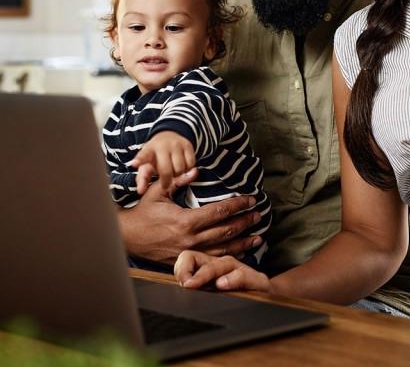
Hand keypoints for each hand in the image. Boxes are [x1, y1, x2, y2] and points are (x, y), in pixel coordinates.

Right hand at [118, 169, 263, 264]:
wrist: (127, 238)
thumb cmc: (143, 212)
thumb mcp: (158, 192)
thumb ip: (179, 180)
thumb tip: (197, 170)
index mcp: (186, 221)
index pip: (219, 212)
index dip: (237, 205)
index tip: (251, 199)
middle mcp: (190, 240)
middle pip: (226, 231)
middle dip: (245, 223)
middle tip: (259, 215)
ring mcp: (189, 254)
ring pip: (222, 249)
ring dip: (242, 243)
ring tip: (258, 237)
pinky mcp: (186, 263)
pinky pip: (212, 260)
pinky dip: (229, 257)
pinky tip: (240, 254)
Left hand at [130, 131, 195, 192]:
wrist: (168, 136)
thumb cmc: (155, 155)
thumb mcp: (146, 164)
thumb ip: (142, 178)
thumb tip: (140, 191)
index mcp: (149, 150)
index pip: (143, 156)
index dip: (139, 160)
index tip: (134, 163)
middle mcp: (163, 146)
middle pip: (166, 171)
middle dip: (167, 180)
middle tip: (166, 182)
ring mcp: (176, 145)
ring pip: (180, 169)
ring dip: (178, 175)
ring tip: (174, 173)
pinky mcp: (188, 145)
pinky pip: (190, 164)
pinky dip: (187, 170)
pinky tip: (182, 167)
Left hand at [175, 250, 270, 291]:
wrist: (267, 296)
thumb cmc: (236, 293)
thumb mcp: (211, 291)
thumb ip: (195, 287)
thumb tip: (177, 289)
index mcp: (209, 265)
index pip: (188, 257)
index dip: (181, 268)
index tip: (180, 283)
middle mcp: (222, 264)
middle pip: (201, 259)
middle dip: (188, 268)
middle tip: (184, 284)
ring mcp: (239, 270)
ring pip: (220, 265)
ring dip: (206, 274)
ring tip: (195, 283)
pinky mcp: (256, 280)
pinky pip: (243, 276)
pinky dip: (233, 280)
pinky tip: (223, 284)